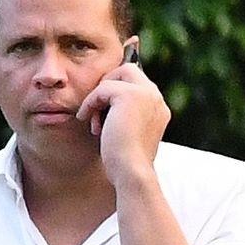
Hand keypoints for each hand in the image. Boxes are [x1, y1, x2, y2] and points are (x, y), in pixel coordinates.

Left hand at [75, 59, 170, 183]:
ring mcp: (146, 94)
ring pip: (114, 76)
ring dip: (98, 98)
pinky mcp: (130, 95)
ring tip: (94, 124)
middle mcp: (156, 97)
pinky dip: (91, 103)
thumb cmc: (125, 162)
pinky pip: (103, 88)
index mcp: (158, 107)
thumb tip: (105, 97)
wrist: (131, 174)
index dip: (119, 78)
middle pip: (127, 71)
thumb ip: (122, 114)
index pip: (138, 79)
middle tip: (95, 112)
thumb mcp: (125, 134)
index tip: (108, 77)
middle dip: (106, 87)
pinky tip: (86, 120)